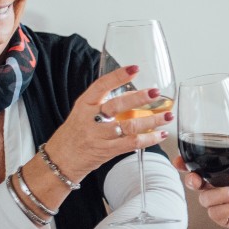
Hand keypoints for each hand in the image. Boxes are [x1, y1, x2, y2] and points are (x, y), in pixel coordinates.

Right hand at [44, 65, 173, 182]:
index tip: (134, 68)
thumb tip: (134, 95)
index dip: (118, 76)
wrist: (61, 160)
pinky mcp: (107, 151)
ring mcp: (99, 135)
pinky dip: (149, 139)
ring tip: (167, 115)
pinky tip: (161, 134)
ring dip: (151, 121)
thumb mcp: (83, 113)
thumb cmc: (75, 134)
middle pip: (117, 105)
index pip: (101, 85)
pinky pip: (132, 143)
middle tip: (156, 92)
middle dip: (139, 98)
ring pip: (129, 126)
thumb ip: (104, 103)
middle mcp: (91, 118)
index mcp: (84, 104)